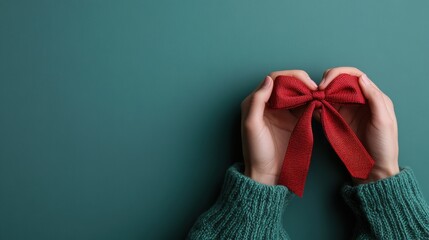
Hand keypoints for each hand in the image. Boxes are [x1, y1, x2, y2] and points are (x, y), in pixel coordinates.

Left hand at [241, 70, 317, 184]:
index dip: (290, 77)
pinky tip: (319, 103)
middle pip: (287, 84)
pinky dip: (312, 102)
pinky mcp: (293, 121)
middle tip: (315, 88)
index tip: (304, 82)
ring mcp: (282, 112)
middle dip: (302, 82)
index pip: (274, 79)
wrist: (267, 174)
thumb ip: (258, 101)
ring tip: (319, 94)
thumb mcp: (252, 125)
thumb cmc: (255, 151)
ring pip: (297, 93)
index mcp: (256, 101)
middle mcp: (269, 104)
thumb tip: (269, 80)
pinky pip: (304, 106)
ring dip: (308, 91)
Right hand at [318, 67, 398, 183]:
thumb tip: (361, 78)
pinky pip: (324, 109)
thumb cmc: (384, 146)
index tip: (326, 82)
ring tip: (312, 99)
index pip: (354, 76)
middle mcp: (358, 100)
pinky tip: (311, 108)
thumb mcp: (384, 121)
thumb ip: (374, 98)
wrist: (374, 170)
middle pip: (339, 82)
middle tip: (317, 91)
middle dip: (326, 82)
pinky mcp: (336, 121)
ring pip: (330, 94)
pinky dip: (316, 107)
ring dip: (320, 94)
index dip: (339, 74)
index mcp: (372, 96)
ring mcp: (346, 111)